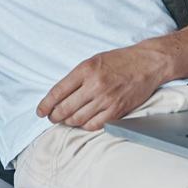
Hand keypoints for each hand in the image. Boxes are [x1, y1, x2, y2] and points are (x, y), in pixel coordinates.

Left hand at [36, 45, 172, 130]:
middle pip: (65, 108)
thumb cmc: (120, 61)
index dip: (46, 104)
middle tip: (52, 117)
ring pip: (78, 119)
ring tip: (65, 120)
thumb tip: (59, 95)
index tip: (40, 111)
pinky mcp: (117, 110)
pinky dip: (84, 126)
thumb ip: (77, 77)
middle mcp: (95, 85)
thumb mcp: (94, 61)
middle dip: (54, 116)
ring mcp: (106, 99)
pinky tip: (82, 122)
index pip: (58, 91)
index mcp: (86, 70)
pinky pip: (94, 125)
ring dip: (68, 122)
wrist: (147, 63)